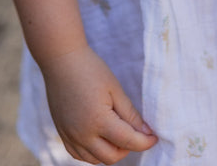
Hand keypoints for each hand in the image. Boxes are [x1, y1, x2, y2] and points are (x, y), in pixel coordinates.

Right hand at [42, 45, 156, 163]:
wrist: (62, 61)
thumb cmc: (91, 69)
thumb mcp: (115, 89)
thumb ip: (130, 114)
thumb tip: (145, 132)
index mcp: (98, 121)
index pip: (127, 141)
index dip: (144, 142)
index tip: (154, 137)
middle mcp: (82, 134)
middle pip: (112, 157)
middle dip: (128, 148)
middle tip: (135, 132)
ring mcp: (70, 136)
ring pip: (95, 160)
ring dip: (110, 152)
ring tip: (117, 132)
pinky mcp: (62, 134)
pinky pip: (79, 155)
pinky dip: (92, 152)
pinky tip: (100, 137)